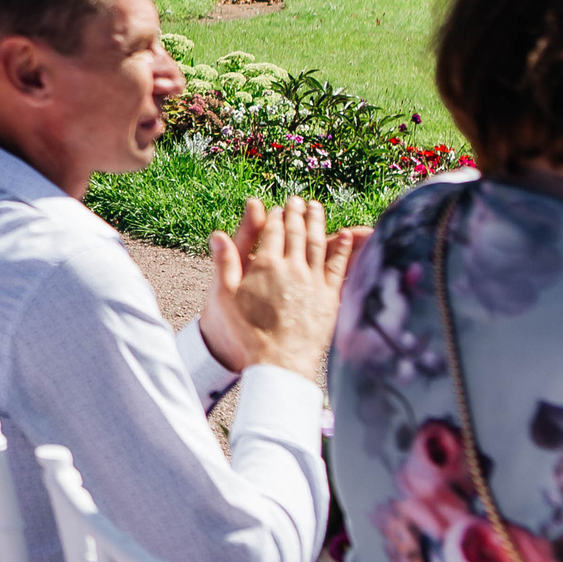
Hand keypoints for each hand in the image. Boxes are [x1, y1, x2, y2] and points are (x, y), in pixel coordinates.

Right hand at [204, 198, 366, 376]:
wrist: (278, 361)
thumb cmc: (247, 332)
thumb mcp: (225, 297)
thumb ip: (225, 263)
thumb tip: (217, 234)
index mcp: (266, 265)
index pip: (272, 231)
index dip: (275, 216)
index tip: (277, 207)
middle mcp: (291, 267)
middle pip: (296, 232)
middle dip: (297, 213)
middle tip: (298, 200)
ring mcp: (313, 281)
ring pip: (318, 243)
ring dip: (318, 222)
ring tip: (317, 208)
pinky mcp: (329, 296)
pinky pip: (338, 266)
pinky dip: (342, 248)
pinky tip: (345, 235)